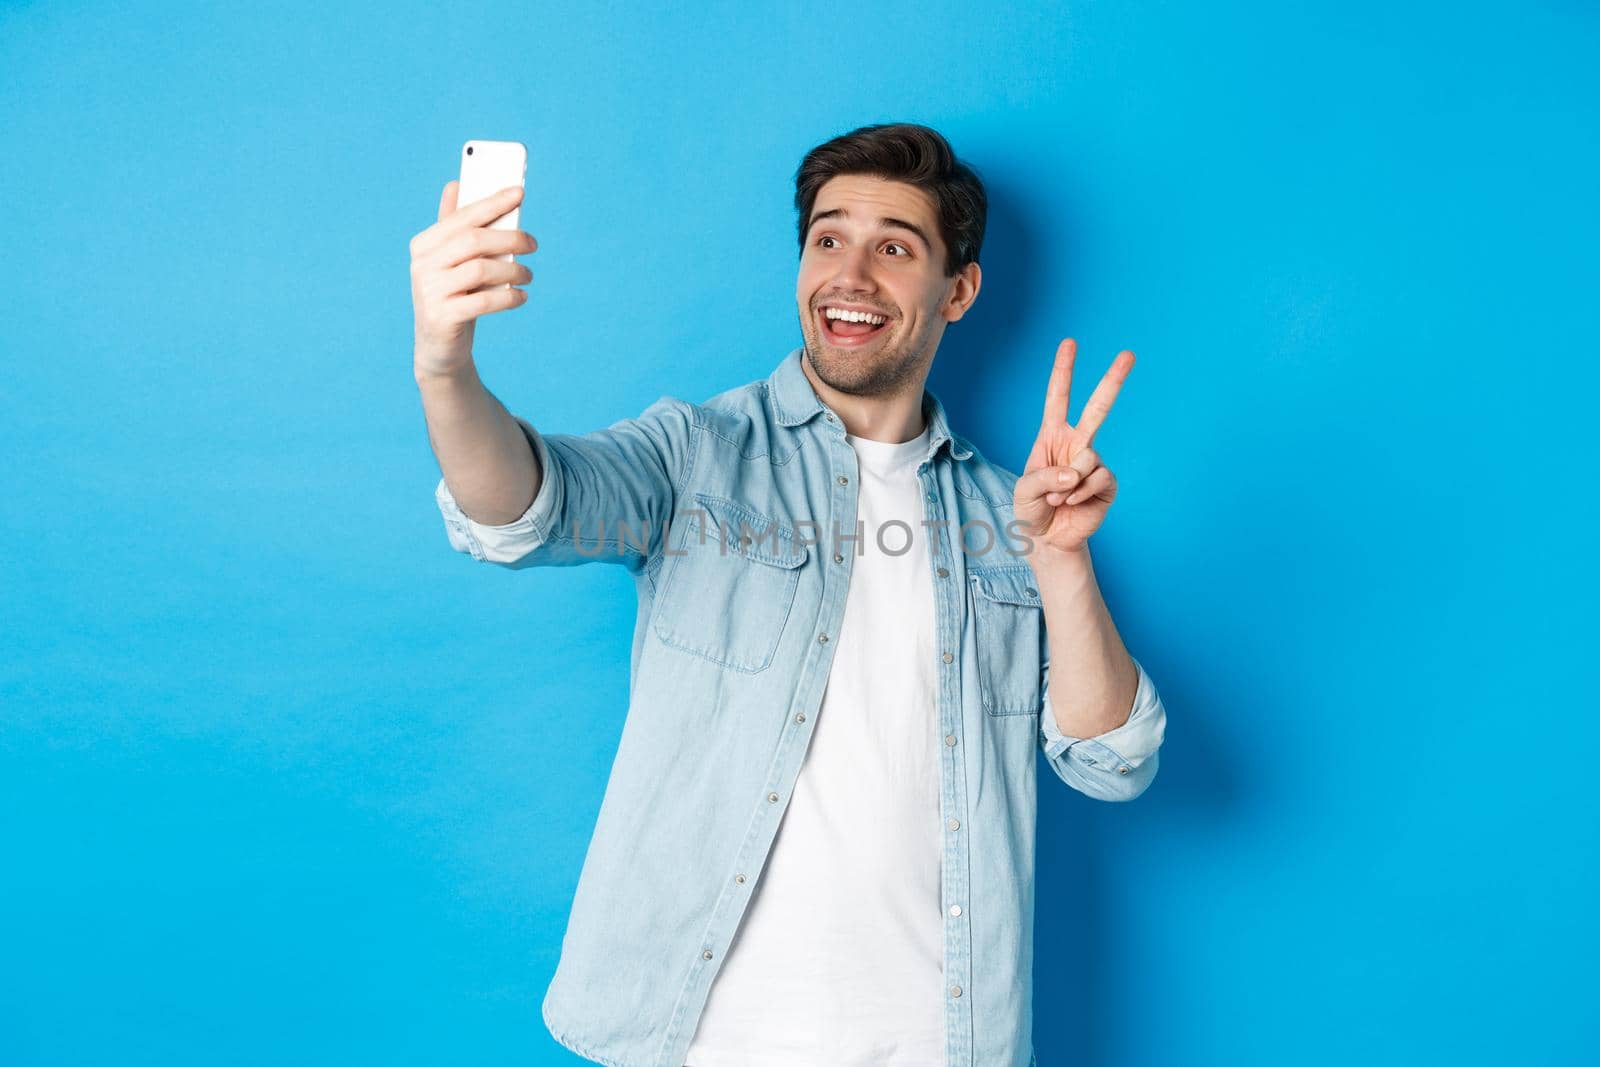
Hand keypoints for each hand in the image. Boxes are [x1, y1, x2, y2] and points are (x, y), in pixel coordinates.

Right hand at [410, 182, 538, 379]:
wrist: (439, 348)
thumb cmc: (452, 297)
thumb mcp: (451, 262)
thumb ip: (454, 226)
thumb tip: (455, 183)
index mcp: (424, 244)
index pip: (462, 216)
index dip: (492, 202)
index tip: (520, 192)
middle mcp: (422, 265)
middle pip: (474, 240)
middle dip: (510, 238)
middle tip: (533, 244)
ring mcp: (429, 291)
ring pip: (482, 269)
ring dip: (514, 271)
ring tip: (528, 276)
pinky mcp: (442, 317)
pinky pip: (485, 301)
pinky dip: (509, 297)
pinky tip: (522, 297)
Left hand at [1013, 338, 1134, 557]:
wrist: (1048, 540)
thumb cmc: (1031, 510)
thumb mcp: (1024, 491)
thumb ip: (1044, 478)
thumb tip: (1075, 472)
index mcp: (1052, 437)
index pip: (1059, 398)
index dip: (1063, 371)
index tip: (1070, 343)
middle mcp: (1076, 444)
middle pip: (1097, 407)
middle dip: (1113, 380)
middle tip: (1129, 353)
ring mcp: (1094, 463)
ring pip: (1088, 457)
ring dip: (1066, 484)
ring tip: (1057, 499)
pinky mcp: (1107, 484)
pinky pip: (1098, 479)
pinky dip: (1080, 494)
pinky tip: (1072, 504)